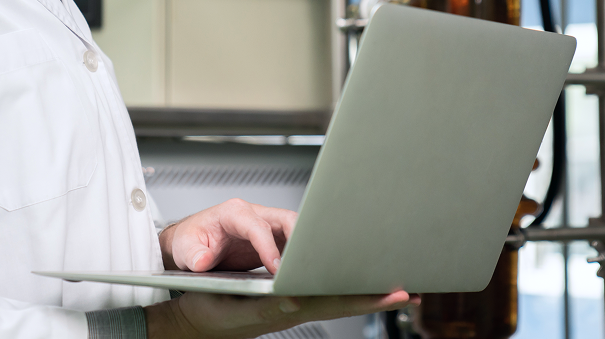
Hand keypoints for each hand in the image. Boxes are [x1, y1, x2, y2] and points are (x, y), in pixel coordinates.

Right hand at [145, 290, 416, 338]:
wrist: (193, 319)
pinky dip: (343, 289)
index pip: (338, 302)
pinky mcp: (285, 300)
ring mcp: (293, 304)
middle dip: (378, 297)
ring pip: (337, 298)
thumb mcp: (238, 308)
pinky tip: (352, 284)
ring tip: (393, 288)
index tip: (397, 292)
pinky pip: (322, 294)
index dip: (368, 297)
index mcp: (290, 309)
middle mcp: (297, 307)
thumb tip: (294, 300)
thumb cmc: (212, 311)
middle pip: (346, 302)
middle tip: (411, 292)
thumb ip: (268, 307)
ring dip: (365, 293)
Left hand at [160, 199, 295, 273]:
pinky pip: (290, 241)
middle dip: (299, 236)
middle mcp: (251, 214)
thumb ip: (194, 256)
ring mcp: (263, 224)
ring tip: (308, 268)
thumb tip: (204, 261)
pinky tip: (301, 269)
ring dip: (302, 245)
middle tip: (304, 263)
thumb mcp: (184, 250)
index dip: (268, 247)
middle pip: (285, 218)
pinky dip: (298, 253)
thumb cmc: (189, 241)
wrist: (190, 242)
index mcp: (232, 213)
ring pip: (292, 227)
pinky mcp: (269, 238)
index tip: (276, 268)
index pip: (257, 227)